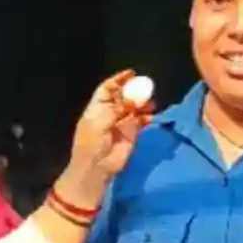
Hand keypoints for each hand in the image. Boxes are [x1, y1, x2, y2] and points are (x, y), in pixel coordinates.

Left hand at [56, 70, 152, 206]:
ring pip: (135, 108)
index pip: (108, 89)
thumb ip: (116, 109)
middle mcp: (110, 113)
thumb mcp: (99, 122)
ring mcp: (122, 123)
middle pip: (123, 96)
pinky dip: (147, 117)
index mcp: (97, 108)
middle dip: (133, 91)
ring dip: (142, 103)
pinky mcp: (132, 134)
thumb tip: (133, 99)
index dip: (118, 80)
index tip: (131, 74)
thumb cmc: (91, 143)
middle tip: (145, 88)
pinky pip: (142, 121)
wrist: (96, 168)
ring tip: (150, 103)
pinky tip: (151, 116)